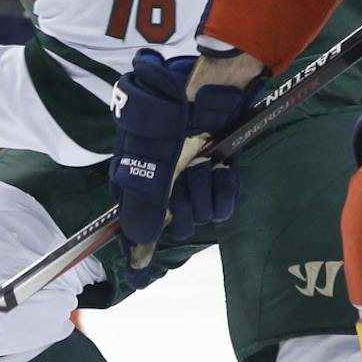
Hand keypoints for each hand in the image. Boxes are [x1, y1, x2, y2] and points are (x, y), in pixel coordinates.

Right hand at [108, 50, 265, 283]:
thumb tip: (138, 245)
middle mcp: (164, 183)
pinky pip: (224, 203)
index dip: (139, 249)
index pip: (135, 225)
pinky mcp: (219, 170)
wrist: (209, 84)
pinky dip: (225, 188)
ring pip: (201, 213)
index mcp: (137, 179)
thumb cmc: (168, 115)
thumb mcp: (147, 162)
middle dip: (184, 205)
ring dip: (205, 189)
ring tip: (204, 161)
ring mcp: (192, 177)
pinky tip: (222, 168)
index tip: (139, 277)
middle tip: (185, 179)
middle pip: (175, 223)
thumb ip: (142, 205)